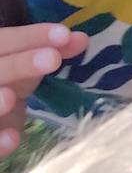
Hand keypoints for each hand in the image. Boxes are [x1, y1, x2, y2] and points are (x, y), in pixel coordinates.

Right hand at [0, 24, 88, 156]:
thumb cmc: (8, 80)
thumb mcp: (27, 64)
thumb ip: (52, 50)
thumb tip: (82, 38)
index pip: (3, 40)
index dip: (30, 37)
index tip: (64, 34)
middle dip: (19, 65)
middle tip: (52, 59)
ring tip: (9, 98)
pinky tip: (13, 139)